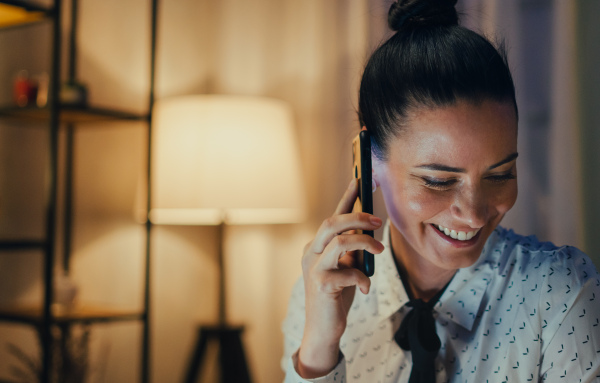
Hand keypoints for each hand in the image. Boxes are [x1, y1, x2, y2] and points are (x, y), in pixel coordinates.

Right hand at [297, 179, 383, 377]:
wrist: (323, 329)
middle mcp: (311, 252)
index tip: (359, 179)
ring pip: (340, 242)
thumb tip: (371, 228)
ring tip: (379, 250)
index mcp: (317, 246)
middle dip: (358, 216)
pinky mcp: (322, 284)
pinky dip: (363, 278)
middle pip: (332, 223)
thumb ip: (353, 250)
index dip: (346, 197)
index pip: (332, 216)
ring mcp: (314, 268)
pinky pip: (349, 271)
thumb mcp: (346, 267)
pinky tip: (366, 288)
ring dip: (365, 242)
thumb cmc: (337, 296)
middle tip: (378, 221)